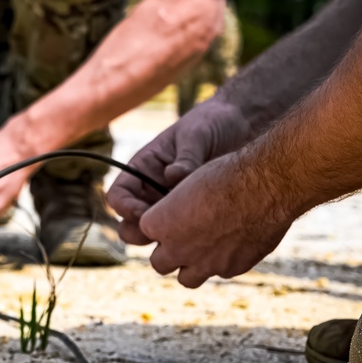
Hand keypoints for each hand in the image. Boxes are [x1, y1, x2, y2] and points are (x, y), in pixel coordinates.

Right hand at [107, 98, 251, 244]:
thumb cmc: (212, 122)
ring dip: (164, 240)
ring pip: (156, 235)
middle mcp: (153, 191)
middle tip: (163, 233)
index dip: (124, 208)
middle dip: (140, 232)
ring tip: (187, 235)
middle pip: (130, 224)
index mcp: (143, 168)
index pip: (118, 195)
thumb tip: (172, 177)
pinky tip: (207, 234)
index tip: (143, 213)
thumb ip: (185, 156)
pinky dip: (189, 240)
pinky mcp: (195, 215)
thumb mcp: (196, 134)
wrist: (243, 125)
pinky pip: (183, 235)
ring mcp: (173, 206)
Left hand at [139, 153, 295, 287]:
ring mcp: (205, 263)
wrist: (264, 185)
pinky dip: (222, 263)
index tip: (169, 216)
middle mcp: (178, 249)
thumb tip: (178, 217)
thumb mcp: (191, 181)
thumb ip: (177, 206)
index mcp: (160, 224)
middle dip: (168, 252)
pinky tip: (232, 244)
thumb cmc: (226, 174)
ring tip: (203, 249)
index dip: (158, 224)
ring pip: (187, 278)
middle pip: (159, 263)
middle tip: (182, 237)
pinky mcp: (231, 268)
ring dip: (191, 266)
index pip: (145, 232)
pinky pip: (219, 272)